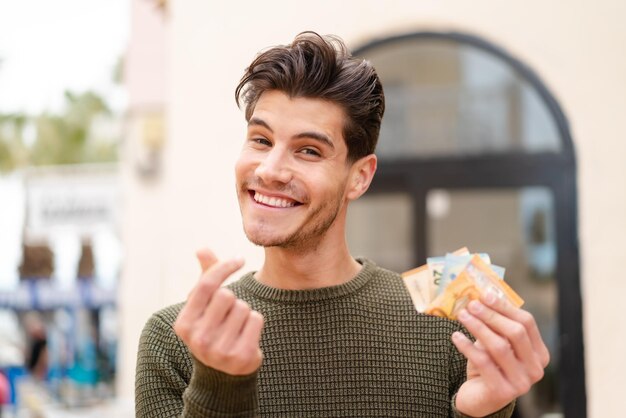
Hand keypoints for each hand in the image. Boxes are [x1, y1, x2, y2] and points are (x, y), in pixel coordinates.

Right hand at [174, 249, 263, 375]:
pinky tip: (247, 335)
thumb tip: (202, 248)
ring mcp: (219, 350)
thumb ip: (205, 277)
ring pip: (244, 307)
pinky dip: (256, 322)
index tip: (240, 258)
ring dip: (245, 312)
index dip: (224, 266)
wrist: (222, 374)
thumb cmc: (213, 329)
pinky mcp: (241, 356)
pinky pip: (257, 320)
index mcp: (184, 324)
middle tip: (228, 316)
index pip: (206, 285)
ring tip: (236, 328)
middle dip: (233, 300)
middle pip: (227, 295)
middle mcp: (198, 339)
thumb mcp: (203, 307)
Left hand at [452, 292, 549, 416]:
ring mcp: (521, 383)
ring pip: (499, 347)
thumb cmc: (489, 365)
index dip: (505, 306)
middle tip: (471, 304)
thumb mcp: (496, 342)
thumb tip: (484, 294)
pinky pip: (483, 362)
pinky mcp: (502, 392)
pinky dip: (467, 346)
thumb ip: (495, 323)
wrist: (479, 398)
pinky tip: (456, 336)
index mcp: (539, 353)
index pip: (527, 323)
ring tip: (462, 316)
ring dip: (478, 327)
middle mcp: (535, 369)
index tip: (485, 294)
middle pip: (516, 333)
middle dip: (491, 315)